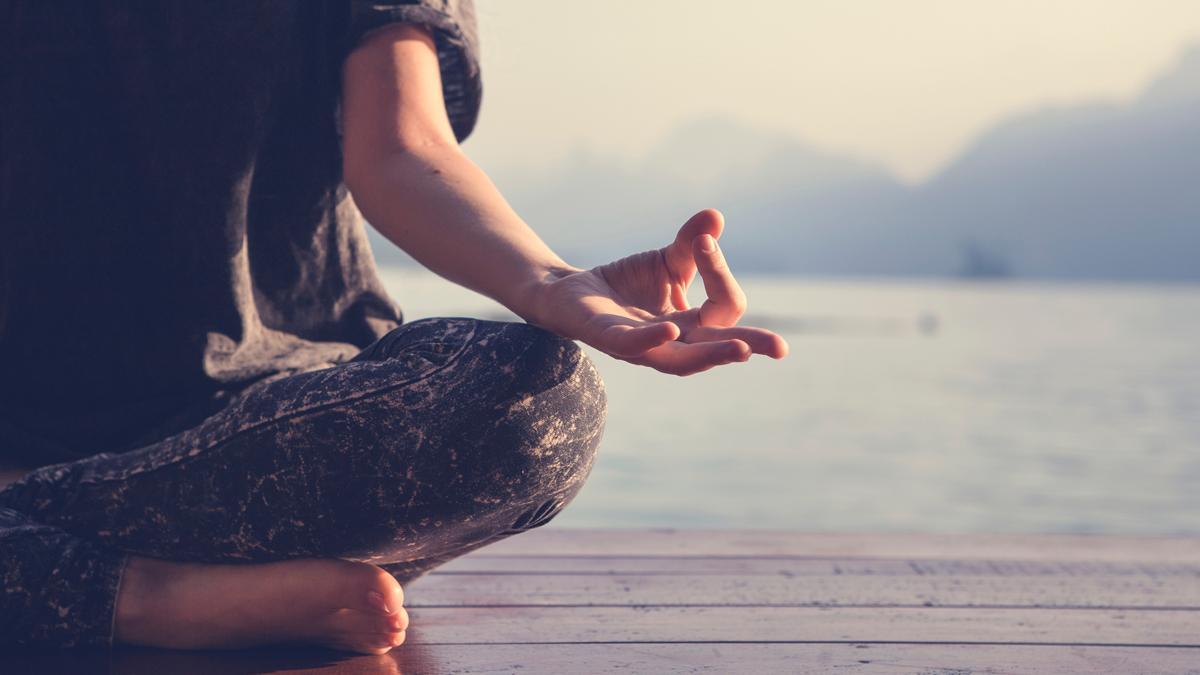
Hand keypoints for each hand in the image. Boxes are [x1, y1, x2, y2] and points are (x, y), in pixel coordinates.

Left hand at [529, 209, 788, 374]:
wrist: (571, 292)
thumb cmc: (627, 283)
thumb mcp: (667, 260)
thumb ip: (693, 244)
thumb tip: (715, 216)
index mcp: (692, 326)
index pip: (724, 307)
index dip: (720, 273)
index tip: (705, 240)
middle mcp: (673, 342)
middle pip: (716, 347)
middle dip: (749, 345)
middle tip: (780, 348)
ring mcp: (642, 346)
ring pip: (682, 359)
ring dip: (711, 355)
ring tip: (741, 350)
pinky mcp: (609, 338)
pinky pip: (634, 345)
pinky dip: (653, 339)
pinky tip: (669, 330)